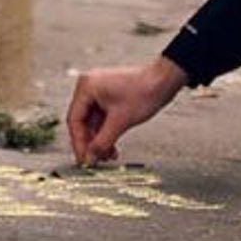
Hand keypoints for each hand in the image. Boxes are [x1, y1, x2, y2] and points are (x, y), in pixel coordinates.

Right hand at [66, 57, 186, 164]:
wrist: (165, 80)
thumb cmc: (144, 92)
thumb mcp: (120, 121)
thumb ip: (102, 142)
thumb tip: (90, 158)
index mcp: (86, 87)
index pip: (75, 120)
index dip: (79, 143)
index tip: (84, 159)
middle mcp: (89, 87)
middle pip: (82, 122)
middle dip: (91, 143)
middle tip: (95, 160)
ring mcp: (99, 91)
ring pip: (93, 123)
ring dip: (100, 140)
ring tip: (108, 156)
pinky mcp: (109, 96)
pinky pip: (102, 118)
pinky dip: (106, 133)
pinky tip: (112, 147)